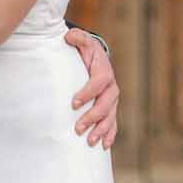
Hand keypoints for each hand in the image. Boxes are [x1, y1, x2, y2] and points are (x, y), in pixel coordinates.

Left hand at [65, 27, 118, 147]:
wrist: (94, 58)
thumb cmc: (85, 51)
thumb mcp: (82, 41)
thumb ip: (77, 38)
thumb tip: (69, 36)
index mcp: (104, 71)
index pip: (98, 83)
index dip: (88, 93)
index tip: (73, 104)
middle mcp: (111, 87)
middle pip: (106, 104)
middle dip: (93, 117)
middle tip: (78, 128)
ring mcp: (112, 100)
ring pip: (110, 116)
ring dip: (102, 130)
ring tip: (91, 141)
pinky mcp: (110, 108)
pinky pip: (113, 123)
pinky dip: (110, 135)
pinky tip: (104, 146)